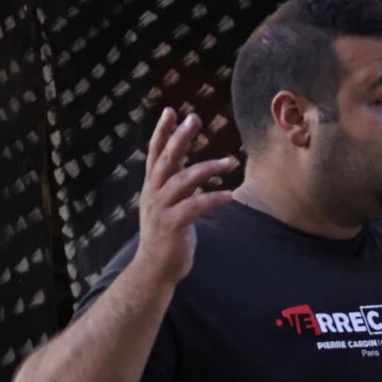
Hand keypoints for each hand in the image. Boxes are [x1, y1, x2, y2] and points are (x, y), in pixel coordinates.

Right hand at [132, 107, 237, 287]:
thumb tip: (187, 169)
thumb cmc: (166, 238)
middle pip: (166, 159)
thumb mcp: (167, 207)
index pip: (155, 154)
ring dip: (208, 168)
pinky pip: (195, 206)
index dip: (161, 132)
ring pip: (183, 180)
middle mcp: (153, 194)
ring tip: (230, 162)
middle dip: (179, 137)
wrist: (155, 270)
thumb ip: (174, 188)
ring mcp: (160, 209)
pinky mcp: (172, 226)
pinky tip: (230, 195)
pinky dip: (213, 199)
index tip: (171, 111)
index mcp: (152, 187)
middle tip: (194, 119)